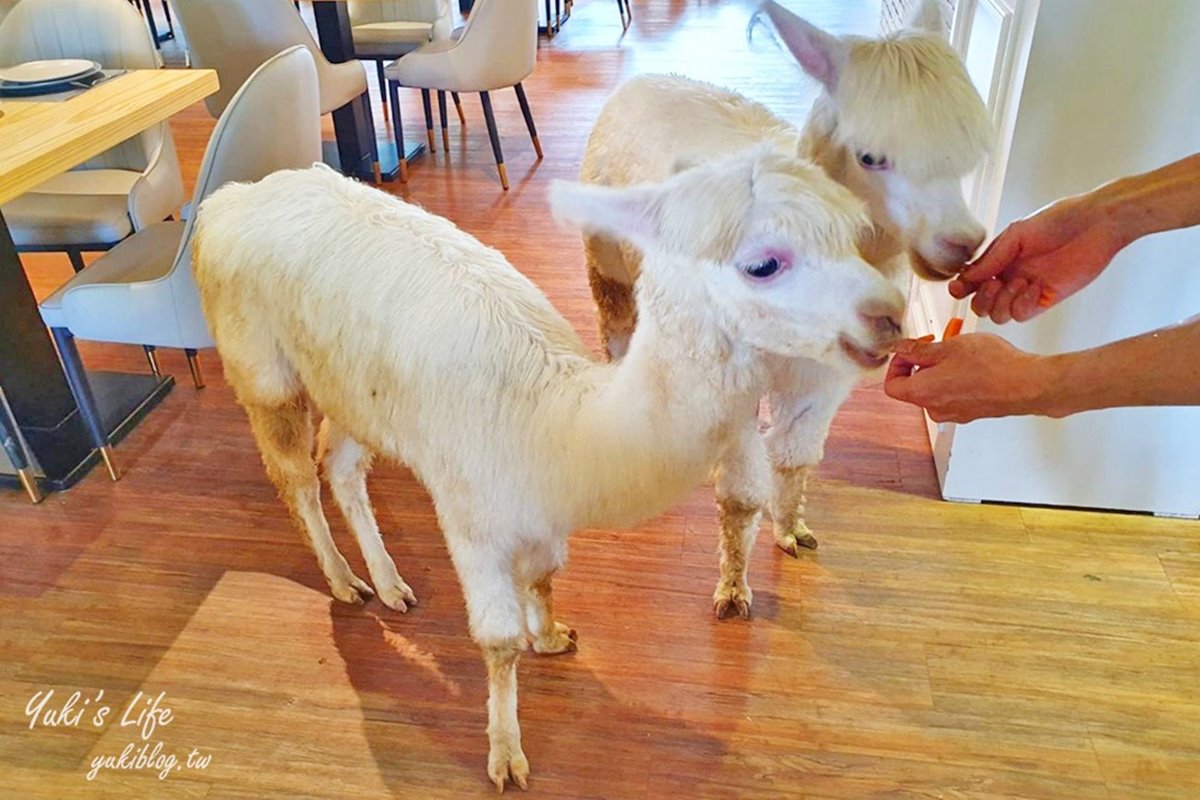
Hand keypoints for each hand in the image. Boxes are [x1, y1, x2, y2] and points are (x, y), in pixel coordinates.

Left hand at [884, 334, 1055, 422]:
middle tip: (939, 343)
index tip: (911, 349)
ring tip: (960, 347)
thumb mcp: (949, 347)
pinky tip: (974, 360)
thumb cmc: (993, 368)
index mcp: (922, 393)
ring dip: (943, 366)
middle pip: (914, 385)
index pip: (892, 384)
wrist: (1027, 385)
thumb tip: (901, 349)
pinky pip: (955, 393)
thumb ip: (920, 350)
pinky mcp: (972, 411)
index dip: (898, 363)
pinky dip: (957, 376)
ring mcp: (954, 412)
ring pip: (936, 387)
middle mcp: (935, 408)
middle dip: (924, 361)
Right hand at [949, 192, 1129, 323]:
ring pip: (998, 315)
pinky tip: (1034, 288)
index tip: (958, 288)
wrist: (1096, 224)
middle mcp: (1010, 277)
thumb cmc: (1059, 219)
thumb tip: (967, 276)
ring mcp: (1026, 290)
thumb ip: (992, 258)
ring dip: (1002, 302)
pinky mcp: (1046, 300)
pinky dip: (1021, 305)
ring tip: (1019, 282)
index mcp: (1000, 260)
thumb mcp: (1017, 234)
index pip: (971, 281)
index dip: (961, 288)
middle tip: (995, 283)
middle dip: (982, 298)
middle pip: (981, 305)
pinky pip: (1021, 315)